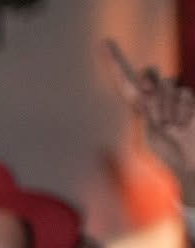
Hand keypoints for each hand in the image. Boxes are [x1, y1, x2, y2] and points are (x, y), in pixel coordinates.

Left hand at [109, 40, 194, 191]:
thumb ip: (145, 111)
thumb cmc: (167, 156)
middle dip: (149, 83)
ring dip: (166, 105)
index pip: (124, 81)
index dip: (115, 62)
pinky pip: (185, 94)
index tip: (104, 43)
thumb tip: (146, 94)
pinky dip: (181, 111)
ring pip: (169, 83)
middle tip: (147, 98)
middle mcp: (156, 98)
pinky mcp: (191, 99)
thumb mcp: (146, 138)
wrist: (190, 162)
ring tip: (169, 126)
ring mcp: (175, 97)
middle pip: (150, 73)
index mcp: (138, 107)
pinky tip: (182, 126)